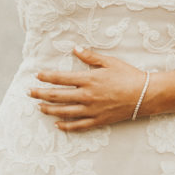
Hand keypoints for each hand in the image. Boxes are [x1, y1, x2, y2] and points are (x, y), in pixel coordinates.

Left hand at [28, 46, 149, 130]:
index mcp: (88, 79)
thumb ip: (90, 57)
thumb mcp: (109, 62)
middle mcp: (87, 96)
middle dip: (41, 94)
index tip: (37, 75)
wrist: (144, 95)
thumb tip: (75, 49)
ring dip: (49, 109)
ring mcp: (92, 110)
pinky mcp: (98, 120)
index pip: (61, 78)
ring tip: (39, 107)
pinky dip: (66, 125)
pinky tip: (57, 124)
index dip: (47, 77)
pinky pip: (78, 125)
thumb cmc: (128, 76)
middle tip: (29, 92)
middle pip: (57, 96)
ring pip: (64, 111)